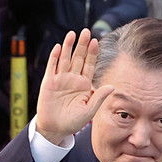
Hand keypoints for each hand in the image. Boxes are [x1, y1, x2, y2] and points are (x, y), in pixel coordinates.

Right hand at [35, 29, 114, 145]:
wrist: (55, 129)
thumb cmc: (73, 121)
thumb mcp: (89, 111)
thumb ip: (99, 97)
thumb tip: (112, 86)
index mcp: (84, 84)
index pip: (89, 65)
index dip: (92, 53)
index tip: (96, 41)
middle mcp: (73, 79)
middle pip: (78, 58)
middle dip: (82, 45)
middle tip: (86, 31)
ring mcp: (60, 79)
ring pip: (65, 59)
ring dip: (68, 46)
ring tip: (72, 34)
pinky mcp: (48, 83)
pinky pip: (52, 67)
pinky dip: (55, 57)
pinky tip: (59, 47)